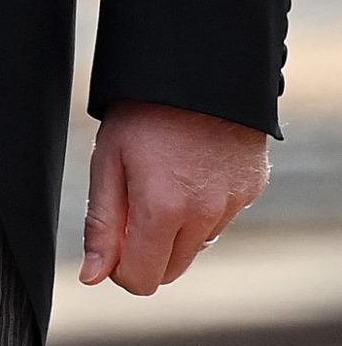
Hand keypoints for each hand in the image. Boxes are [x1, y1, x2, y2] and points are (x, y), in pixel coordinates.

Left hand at [81, 102, 269, 293]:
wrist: (198, 65)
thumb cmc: (144, 109)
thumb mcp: (108, 159)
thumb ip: (101, 223)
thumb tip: (93, 276)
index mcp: (164, 209)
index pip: (143, 279)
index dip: (120, 266)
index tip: (113, 238)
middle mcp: (205, 215)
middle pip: (171, 270)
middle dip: (147, 251)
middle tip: (132, 203)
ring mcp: (233, 203)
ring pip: (196, 245)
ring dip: (176, 228)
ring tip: (163, 175)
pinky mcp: (252, 189)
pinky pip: (220, 218)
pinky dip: (203, 207)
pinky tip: (190, 167)